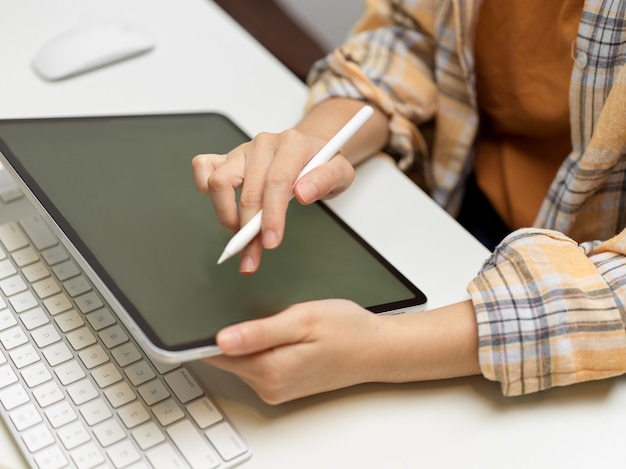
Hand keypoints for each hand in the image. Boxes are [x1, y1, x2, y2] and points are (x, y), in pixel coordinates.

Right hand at [192, 129, 354, 273]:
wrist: (310, 148)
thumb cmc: (322, 164)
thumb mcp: (340, 173)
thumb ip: (326, 180)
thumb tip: (302, 193)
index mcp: (292, 145)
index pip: (276, 182)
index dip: (271, 216)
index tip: (271, 242)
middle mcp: (264, 145)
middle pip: (248, 190)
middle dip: (249, 230)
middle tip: (253, 255)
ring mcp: (242, 150)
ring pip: (218, 182)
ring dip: (226, 216)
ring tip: (242, 235)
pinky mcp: (227, 158)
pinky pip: (203, 167)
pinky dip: (204, 188)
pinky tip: (222, 208)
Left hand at [203, 299, 390, 403]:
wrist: (377, 349)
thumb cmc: (347, 330)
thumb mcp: (302, 320)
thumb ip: (259, 332)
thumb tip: (221, 340)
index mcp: (270, 370)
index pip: (216, 355)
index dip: (209, 331)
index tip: (211, 311)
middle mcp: (269, 387)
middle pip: (228, 358)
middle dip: (232, 332)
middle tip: (260, 309)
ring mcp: (276, 390)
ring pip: (242, 361)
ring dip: (249, 340)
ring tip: (279, 321)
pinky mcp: (283, 386)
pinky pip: (258, 365)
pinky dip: (262, 348)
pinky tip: (284, 334)